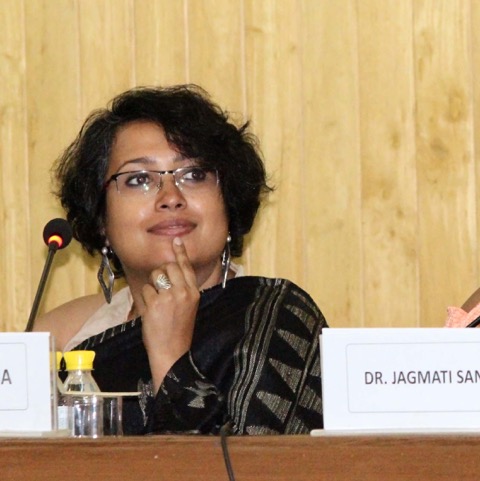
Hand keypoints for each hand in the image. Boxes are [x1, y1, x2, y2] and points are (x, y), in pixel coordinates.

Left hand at [140, 237, 199, 391]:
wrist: (172, 352)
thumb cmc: (178, 331)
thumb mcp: (188, 307)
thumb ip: (182, 290)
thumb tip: (168, 273)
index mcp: (193, 293)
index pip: (186, 267)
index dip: (180, 253)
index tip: (176, 240)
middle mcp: (183, 292)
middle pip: (168, 267)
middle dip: (161, 273)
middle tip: (160, 287)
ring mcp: (169, 297)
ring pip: (156, 275)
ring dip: (152, 286)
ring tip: (156, 303)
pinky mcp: (155, 303)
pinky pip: (145, 290)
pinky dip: (145, 299)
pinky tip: (150, 312)